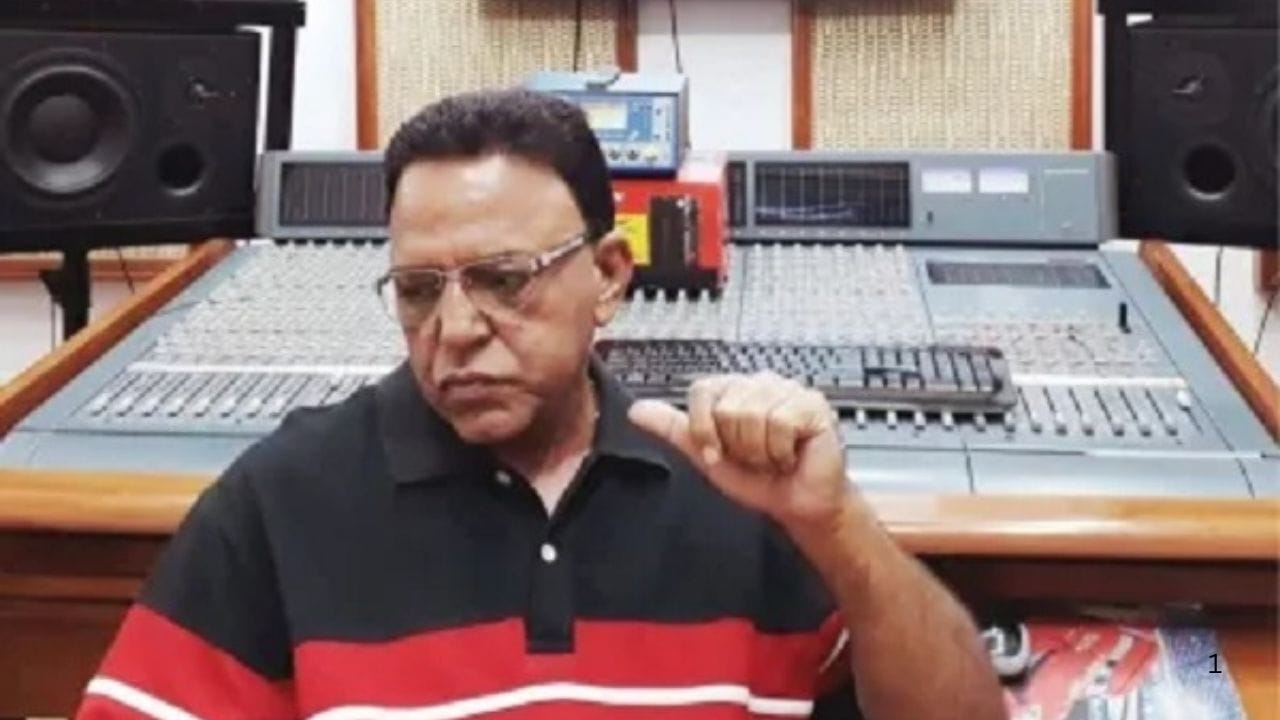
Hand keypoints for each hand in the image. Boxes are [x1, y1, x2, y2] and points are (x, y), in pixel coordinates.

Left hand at [628, 372, 849, 530]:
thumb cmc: (759, 480)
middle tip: (754, 456)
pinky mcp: (811, 403)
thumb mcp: (706, 456)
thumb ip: (673, 429)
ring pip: (752, 415)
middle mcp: (759, 384)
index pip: (701, 391)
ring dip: (760, 450)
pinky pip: (780, 422)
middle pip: (725, 407)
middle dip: (737, 445)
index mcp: (733, 391)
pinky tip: (790, 454)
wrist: (797, 505)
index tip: (720, 450)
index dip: (706, 429)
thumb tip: (637, 411)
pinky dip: (782, 450)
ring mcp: (787, 390)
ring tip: (772, 456)